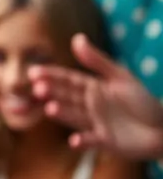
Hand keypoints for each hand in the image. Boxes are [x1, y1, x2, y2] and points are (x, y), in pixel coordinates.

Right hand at [31, 33, 162, 160]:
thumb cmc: (144, 102)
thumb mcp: (121, 77)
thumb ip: (97, 61)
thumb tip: (76, 38)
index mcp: (92, 88)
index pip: (67, 79)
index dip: (51, 75)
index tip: (34, 73)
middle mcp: (89, 105)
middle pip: (66, 97)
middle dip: (52, 93)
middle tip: (38, 89)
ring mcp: (95, 123)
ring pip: (74, 116)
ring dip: (63, 114)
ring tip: (50, 109)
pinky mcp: (104, 141)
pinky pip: (90, 140)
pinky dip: (82, 141)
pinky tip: (74, 140)